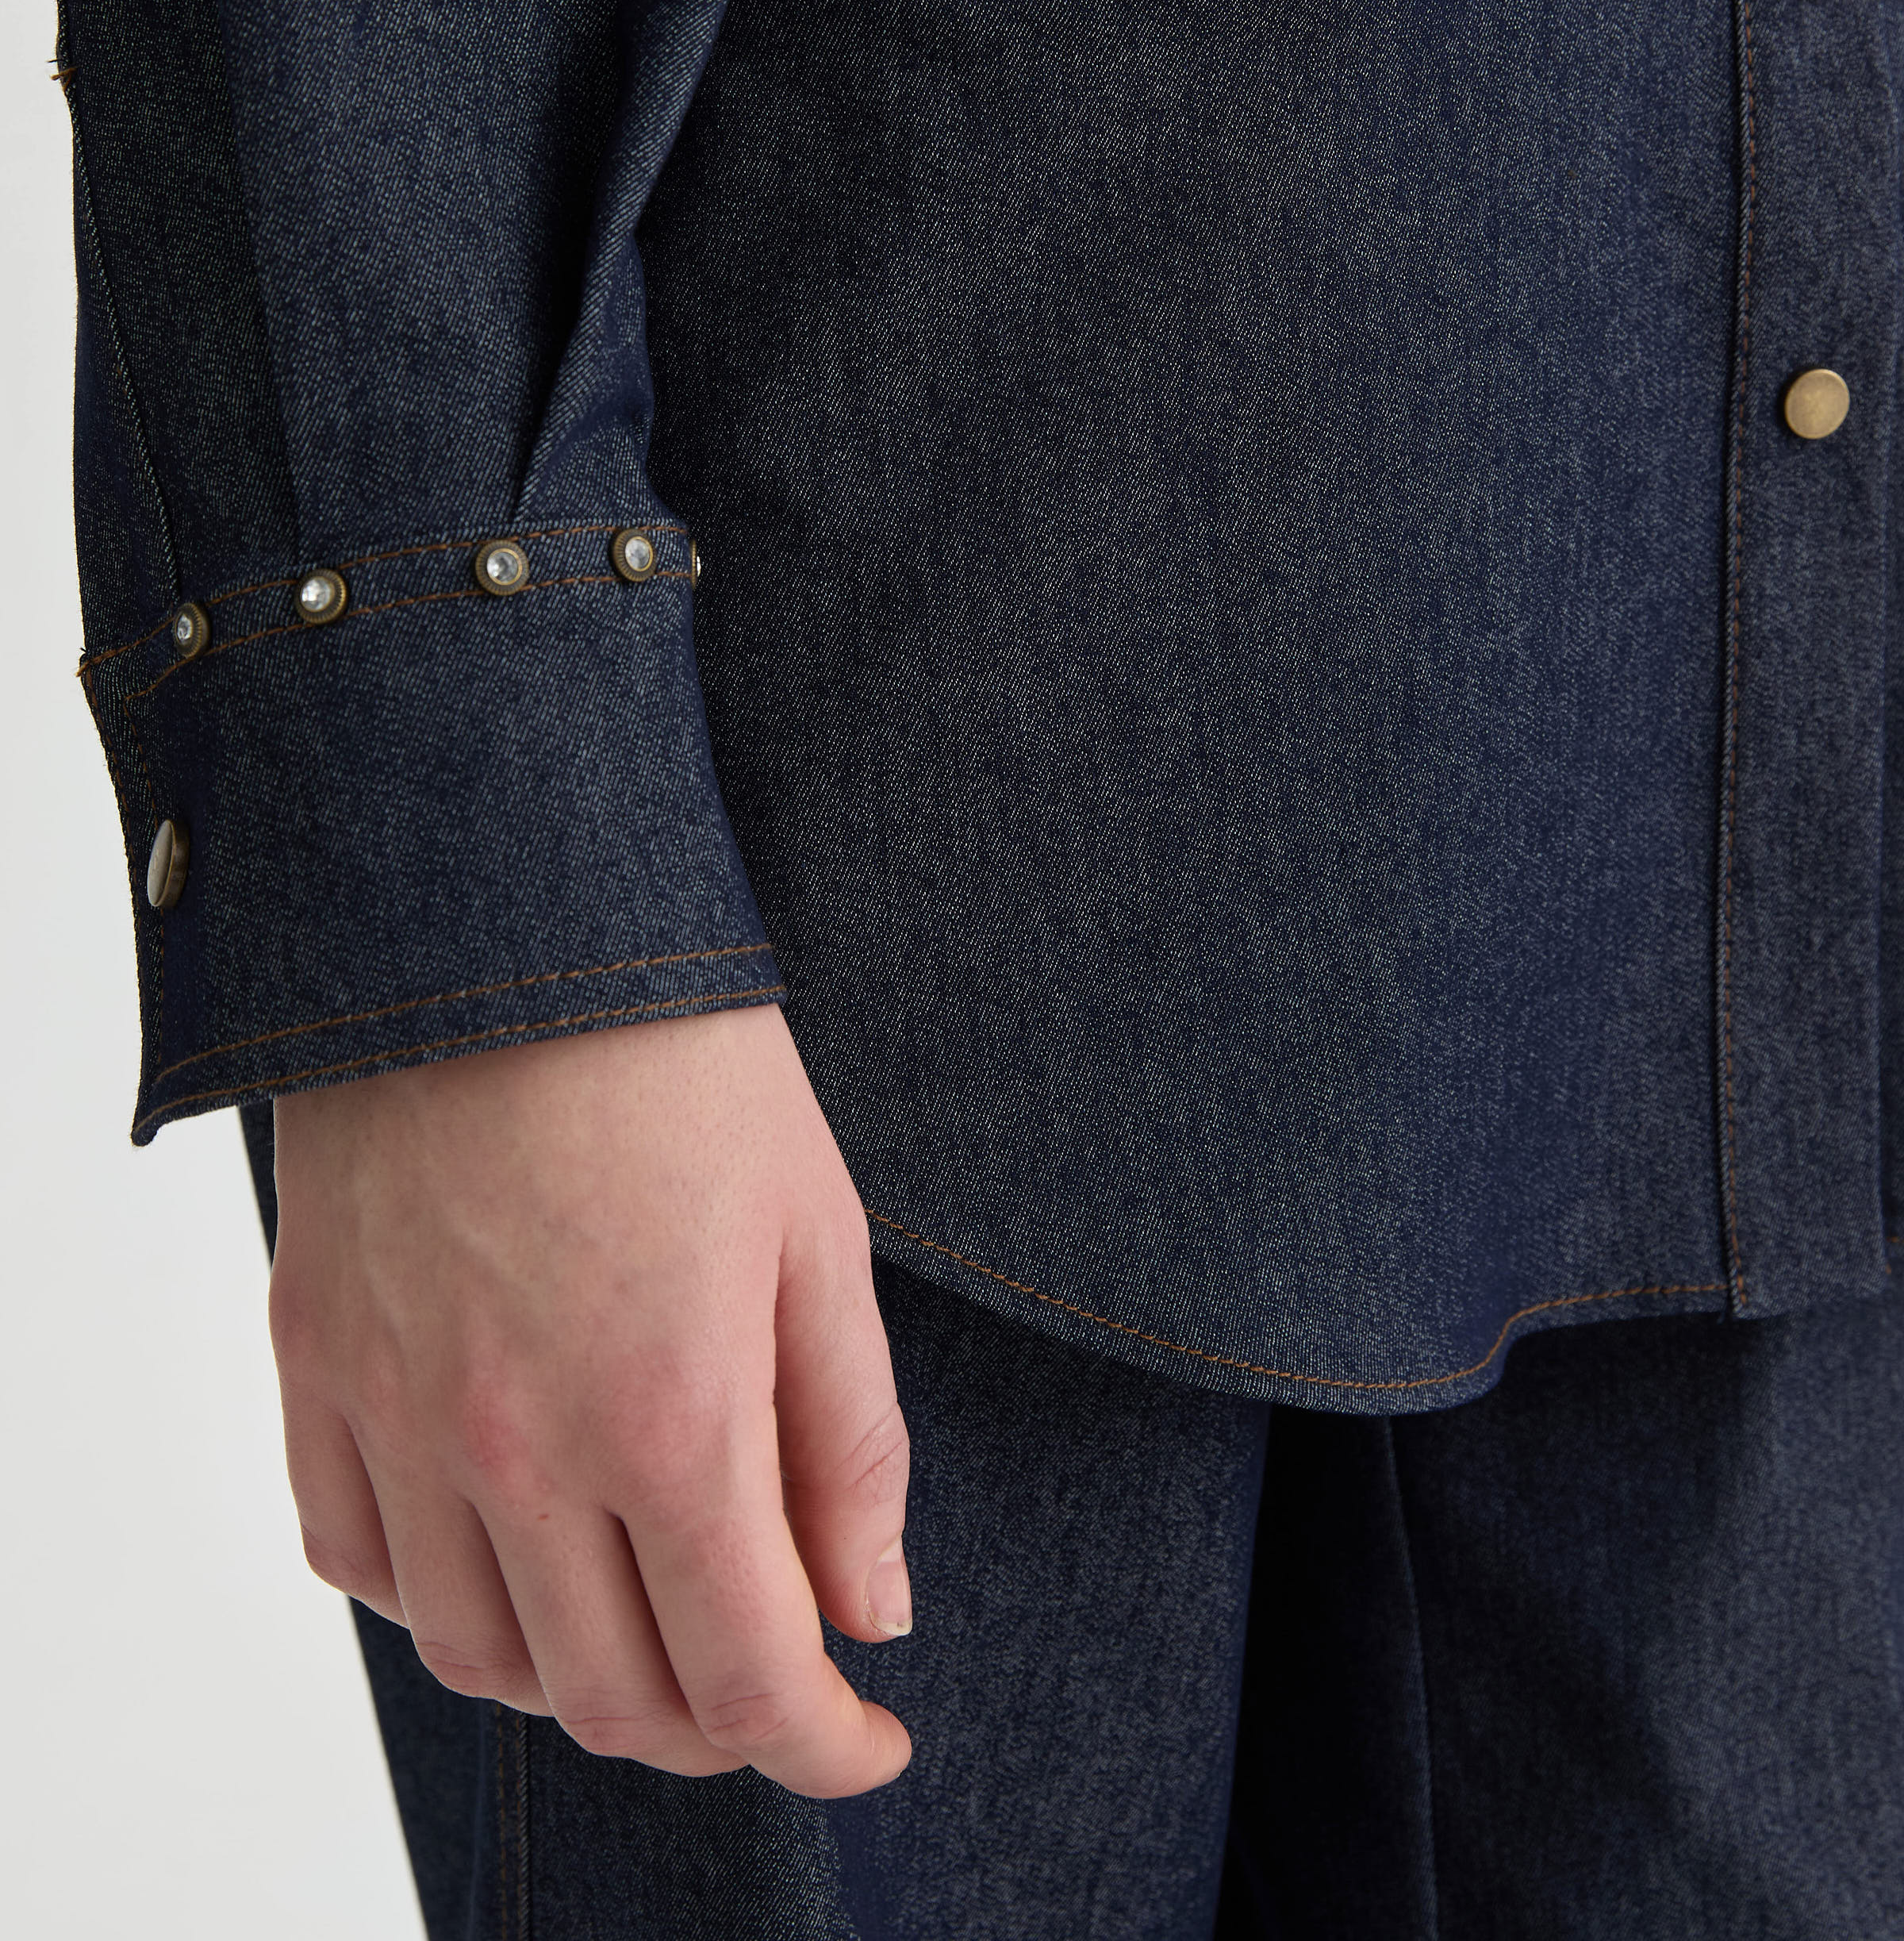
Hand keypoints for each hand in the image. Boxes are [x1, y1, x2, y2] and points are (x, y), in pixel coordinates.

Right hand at [268, 1005, 911, 1797]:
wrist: (494, 915)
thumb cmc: (679, 1056)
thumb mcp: (819, 1232)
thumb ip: (850, 1442)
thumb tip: (869, 1610)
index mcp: (669, 1416)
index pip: (747, 1678)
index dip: (822, 1744)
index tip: (865, 1736)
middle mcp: (518, 1447)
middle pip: (615, 1698)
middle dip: (719, 1722)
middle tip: (773, 1665)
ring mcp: (400, 1414)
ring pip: (481, 1660)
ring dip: (583, 1676)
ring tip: (648, 1605)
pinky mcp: (315, 1364)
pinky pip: (358, 1561)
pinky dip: (441, 1599)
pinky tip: (506, 1546)